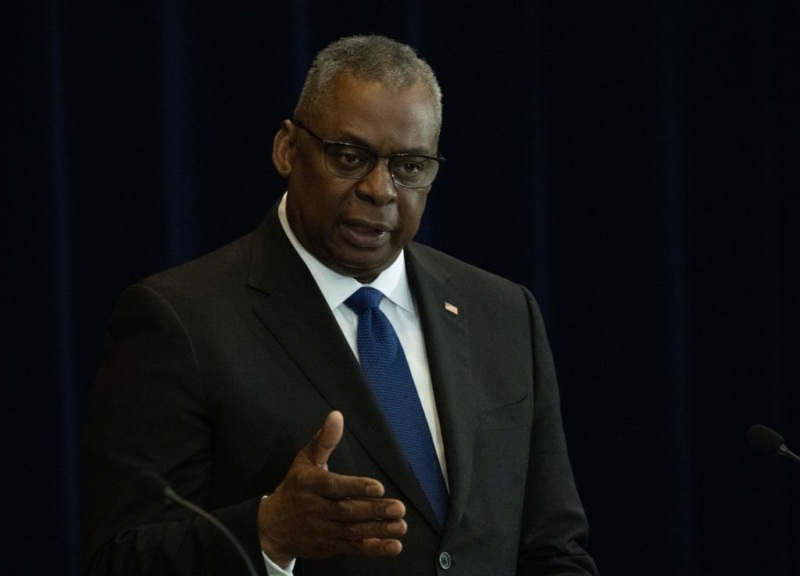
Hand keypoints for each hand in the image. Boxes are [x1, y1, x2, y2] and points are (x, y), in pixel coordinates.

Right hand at [257, 411, 406, 566]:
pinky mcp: (331, 546)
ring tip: (400, 526)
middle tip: (398, 508)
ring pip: (353, 531)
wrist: (273, 527)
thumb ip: (324, 440)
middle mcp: (318, 509)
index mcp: (311, 485)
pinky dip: (373, 549)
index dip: (356, 488)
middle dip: (374, 511)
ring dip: (378, 530)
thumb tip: (336, 415)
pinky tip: (393, 546)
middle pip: (347, 511)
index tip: (378, 487)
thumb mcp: (305, 460)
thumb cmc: (296, 487)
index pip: (335, 487)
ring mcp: (325, 530)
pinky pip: (353, 548)